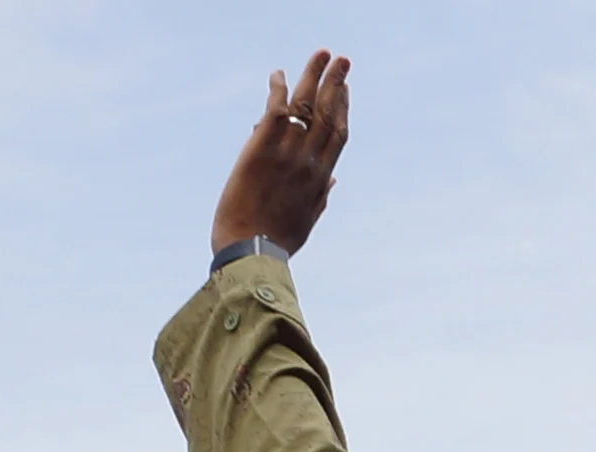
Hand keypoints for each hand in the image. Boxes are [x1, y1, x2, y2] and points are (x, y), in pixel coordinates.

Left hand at [209, 50, 350, 254]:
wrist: (250, 252)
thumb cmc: (275, 242)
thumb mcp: (306, 221)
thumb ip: (321, 196)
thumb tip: (333, 181)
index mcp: (321, 178)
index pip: (338, 134)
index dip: (343, 107)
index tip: (345, 88)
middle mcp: (309, 161)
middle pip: (328, 113)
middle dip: (336, 83)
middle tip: (341, 59)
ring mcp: (287, 154)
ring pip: (306, 106)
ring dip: (314, 76)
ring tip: (320, 54)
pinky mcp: (261, 151)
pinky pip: (275, 112)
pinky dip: (278, 90)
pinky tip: (278, 74)